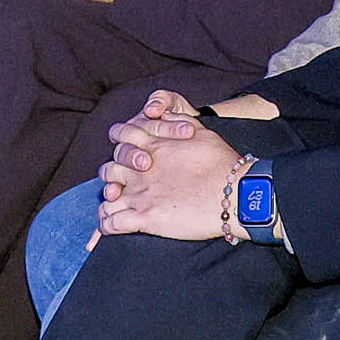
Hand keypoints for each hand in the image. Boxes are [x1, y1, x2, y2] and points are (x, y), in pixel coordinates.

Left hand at [94, 109, 244, 239]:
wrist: (233, 194)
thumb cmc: (222, 163)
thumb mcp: (200, 131)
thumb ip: (177, 120)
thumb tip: (163, 112)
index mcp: (153, 145)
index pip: (121, 136)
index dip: (118, 143)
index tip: (122, 155)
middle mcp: (141, 169)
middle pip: (109, 169)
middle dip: (110, 176)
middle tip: (118, 185)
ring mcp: (141, 193)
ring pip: (106, 198)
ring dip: (107, 203)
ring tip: (110, 209)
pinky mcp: (145, 218)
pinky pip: (112, 223)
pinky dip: (106, 226)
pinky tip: (109, 227)